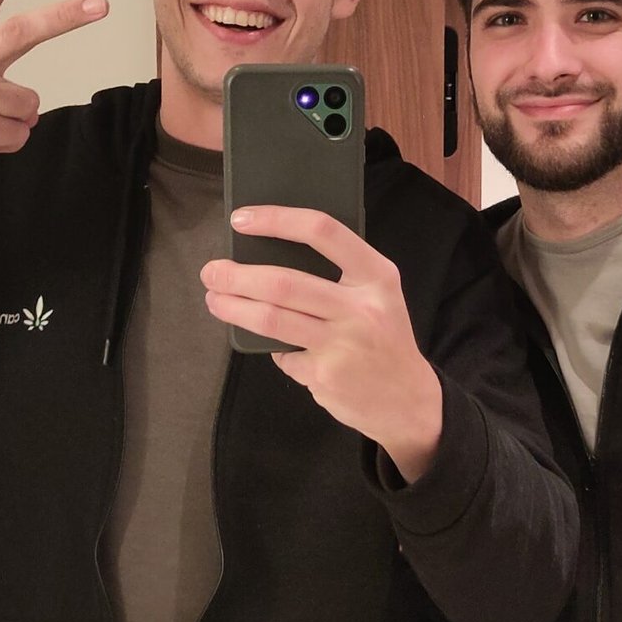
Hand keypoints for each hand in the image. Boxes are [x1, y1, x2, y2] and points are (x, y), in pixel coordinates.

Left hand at [202, 207, 443, 481]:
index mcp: (377, 275)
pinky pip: (283, 353)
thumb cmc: (383, 339)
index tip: (241, 221)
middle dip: (237, 276)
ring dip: (233, 308)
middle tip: (211, 272)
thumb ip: (339, 276)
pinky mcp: (325, 375)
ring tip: (215, 300)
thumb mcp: (378, 297)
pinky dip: (272, 348)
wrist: (409, 400)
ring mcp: (343, 343)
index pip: (323, 231)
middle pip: (283, 282)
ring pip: (271, 318)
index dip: (276, 220)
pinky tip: (271, 345)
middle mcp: (362, 307)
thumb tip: (269, 262)